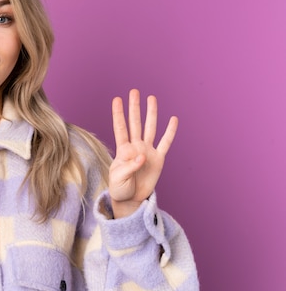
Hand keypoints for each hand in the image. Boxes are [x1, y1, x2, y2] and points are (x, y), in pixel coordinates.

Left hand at [108, 89, 177, 217]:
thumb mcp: (119, 178)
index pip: (120, 128)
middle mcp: (135, 146)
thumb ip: (130, 166)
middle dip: (135, 108)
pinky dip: (170, 131)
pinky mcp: (158, 159)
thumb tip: (142, 156)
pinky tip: (173, 119)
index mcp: (122, 150)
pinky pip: (165, 143)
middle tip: (134, 91)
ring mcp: (147, 151)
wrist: (131, 199)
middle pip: (135, 123)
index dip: (118, 114)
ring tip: (151, 98)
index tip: (117, 99)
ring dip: (151, 113)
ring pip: (150, 128)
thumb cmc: (120, 188)